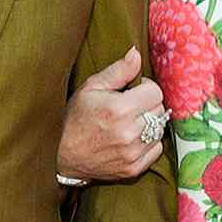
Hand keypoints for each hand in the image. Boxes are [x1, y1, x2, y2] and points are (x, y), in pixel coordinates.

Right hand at [58, 47, 167, 181]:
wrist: (61, 156)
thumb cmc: (75, 119)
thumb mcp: (91, 88)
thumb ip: (118, 70)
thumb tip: (136, 53)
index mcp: (119, 108)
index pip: (155, 92)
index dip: (145, 88)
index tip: (132, 91)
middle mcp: (129, 132)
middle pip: (159, 110)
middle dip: (147, 104)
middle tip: (129, 107)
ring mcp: (132, 153)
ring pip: (159, 129)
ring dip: (149, 123)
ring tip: (130, 123)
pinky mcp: (134, 169)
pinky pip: (156, 149)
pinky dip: (149, 142)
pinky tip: (132, 139)